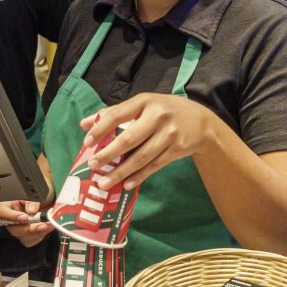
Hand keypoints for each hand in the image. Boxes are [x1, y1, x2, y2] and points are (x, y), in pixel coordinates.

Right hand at [0, 198, 54, 247]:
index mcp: (7, 205)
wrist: (45, 201)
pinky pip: (30, 241)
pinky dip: (40, 236)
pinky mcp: (24, 236)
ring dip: (37, 233)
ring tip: (49, 225)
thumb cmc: (36, 196)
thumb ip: (32, 201)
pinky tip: (47, 229)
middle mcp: (9, 219)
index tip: (25, 218)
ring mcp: (16, 228)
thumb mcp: (34, 194)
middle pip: (13, 228)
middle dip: (29, 228)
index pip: (2, 212)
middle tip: (43, 224)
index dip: (12, 216)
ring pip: (22, 237)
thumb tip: (32, 211)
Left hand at [81, 94, 217, 190]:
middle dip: (109, 154)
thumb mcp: (143, 105)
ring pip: (141, 157)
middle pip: (129, 138)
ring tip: (103, 182)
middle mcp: (158, 116)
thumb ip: (114, 113)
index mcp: (145, 101)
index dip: (100, 128)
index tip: (87, 142)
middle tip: (93, 165)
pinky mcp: (177, 149)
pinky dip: (139, 176)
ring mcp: (169, 134)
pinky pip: (154, 166)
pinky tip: (126, 185)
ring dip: (121, 172)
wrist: (201, 122)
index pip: (118, 114)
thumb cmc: (164, 112)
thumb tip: (84, 124)